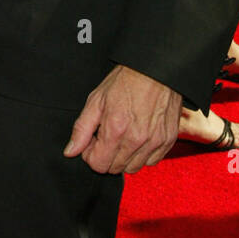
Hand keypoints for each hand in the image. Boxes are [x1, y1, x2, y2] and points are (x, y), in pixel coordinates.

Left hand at [64, 64, 181, 173]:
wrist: (156, 68)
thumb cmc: (126, 80)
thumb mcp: (96, 99)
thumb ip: (82, 128)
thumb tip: (70, 151)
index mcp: (116, 129)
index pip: (98, 165)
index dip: (91, 155)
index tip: (93, 141)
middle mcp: (136, 139)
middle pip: (115, 169)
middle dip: (106, 156)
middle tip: (108, 136)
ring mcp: (154, 141)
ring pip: (133, 168)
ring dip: (125, 157)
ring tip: (124, 137)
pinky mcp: (168, 140)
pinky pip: (152, 161)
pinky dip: (143, 154)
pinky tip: (139, 138)